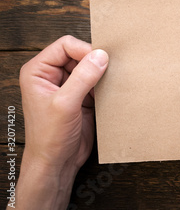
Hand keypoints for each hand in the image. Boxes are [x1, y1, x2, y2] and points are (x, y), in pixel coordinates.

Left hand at [5, 35, 107, 209]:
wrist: (57, 163)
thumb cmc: (49, 137)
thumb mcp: (65, 104)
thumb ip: (83, 77)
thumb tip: (101, 55)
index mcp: (38, 72)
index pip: (65, 46)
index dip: (84, 51)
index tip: (101, 61)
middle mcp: (52, 76)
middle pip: (79, 54)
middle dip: (95, 62)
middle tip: (109, 71)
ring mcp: (68, 87)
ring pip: (90, 68)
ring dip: (102, 74)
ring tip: (111, 83)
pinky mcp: (81, 97)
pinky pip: (97, 82)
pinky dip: (106, 86)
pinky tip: (110, 93)